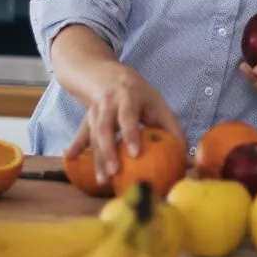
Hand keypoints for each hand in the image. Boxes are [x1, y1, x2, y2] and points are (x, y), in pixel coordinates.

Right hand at [63, 62, 185, 185]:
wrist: (110, 76)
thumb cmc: (140, 95)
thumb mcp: (157, 103)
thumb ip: (172, 126)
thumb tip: (187, 154)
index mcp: (128, 96)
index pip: (129, 116)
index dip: (131, 134)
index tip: (136, 153)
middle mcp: (108, 103)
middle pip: (105, 128)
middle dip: (109, 151)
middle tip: (115, 172)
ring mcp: (95, 111)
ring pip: (93, 135)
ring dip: (96, 158)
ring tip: (102, 180)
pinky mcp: (87, 119)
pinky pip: (80, 134)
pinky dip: (75, 146)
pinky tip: (69, 158)